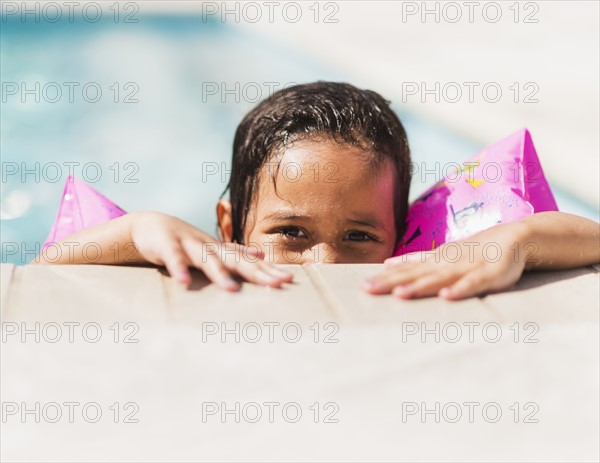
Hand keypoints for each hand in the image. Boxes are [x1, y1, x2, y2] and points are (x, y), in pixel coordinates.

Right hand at [129, 212, 292, 290]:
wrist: (152, 225)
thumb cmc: (187, 242)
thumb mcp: (213, 249)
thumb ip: (235, 252)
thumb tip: (262, 254)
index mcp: (221, 250)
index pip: (249, 261)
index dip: (268, 270)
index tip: (289, 279)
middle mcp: (210, 246)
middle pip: (235, 261)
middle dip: (256, 273)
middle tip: (276, 284)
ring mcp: (189, 244)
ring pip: (206, 259)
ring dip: (217, 273)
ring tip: (231, 289)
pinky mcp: (167, 245)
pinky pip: (173, 257)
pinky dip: (178, 268)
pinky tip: (182, 282)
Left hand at [362, 221, 531, 299]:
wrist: (514, 237)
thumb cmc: (473, 250)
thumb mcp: (441, 255)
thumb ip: (415, 260)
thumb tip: (387, 263)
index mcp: (434, 261)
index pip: (405, 271)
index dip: (384, 278)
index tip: (362, 286)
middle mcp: (446, 263)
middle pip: (416, 274)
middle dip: (391, 282)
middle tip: (368, 290)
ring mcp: (467, 267)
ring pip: (440, 278)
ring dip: (420, 286)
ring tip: (400, 294)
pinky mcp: (490, 274)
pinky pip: (474, 283)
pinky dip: (461, 289)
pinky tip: (447, 296)